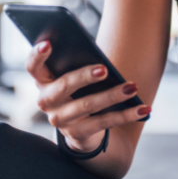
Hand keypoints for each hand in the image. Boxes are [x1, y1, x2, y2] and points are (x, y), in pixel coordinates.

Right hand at [25, 40, 149, 153]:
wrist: (81, 129)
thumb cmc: (79, 91)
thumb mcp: (74, 77)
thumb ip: (77, 65)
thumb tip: (101, 59)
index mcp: (43, 81)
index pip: (32, 66)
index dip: (37, 55)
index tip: (49, 43)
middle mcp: (47, 101)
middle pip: (63, 85)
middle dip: (84, 76)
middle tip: (104, 69)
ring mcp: (60, 120)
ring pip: (87, 105)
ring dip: (112, 95)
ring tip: (132, 87)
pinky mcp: (78, 135)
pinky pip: (105, 123)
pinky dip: (127, 115)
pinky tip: (144, 109)